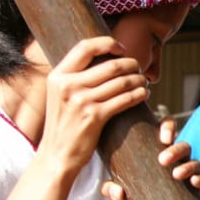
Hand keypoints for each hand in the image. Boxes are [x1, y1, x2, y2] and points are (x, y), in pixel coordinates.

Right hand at [42, 36, 149, 178]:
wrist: (56, 155)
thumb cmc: (63, 124)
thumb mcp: (59, 95)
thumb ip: (74, 77)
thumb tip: (100, 57)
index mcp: (58, 76)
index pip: (85, 47)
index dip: (107, 44)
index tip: (122, 49)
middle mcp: (68, 86)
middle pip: (110, 65)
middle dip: (131, 64)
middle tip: (139, 68)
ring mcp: (81, 101)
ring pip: (121, 82)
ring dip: (138, 80)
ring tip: (143, 81)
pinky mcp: (94, 117)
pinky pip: (124, 99)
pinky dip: (138, 95)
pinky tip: (143, 94)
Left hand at [101, 117, 199, 199]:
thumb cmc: (135, 194)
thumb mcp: (120, 190)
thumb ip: (111, 189)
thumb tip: (117, 192)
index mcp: (158, 149)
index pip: (167, 128)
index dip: (168, 128)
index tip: (163, 138)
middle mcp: (177, 158)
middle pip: (183, 145)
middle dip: (175, 150)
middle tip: (163, 160)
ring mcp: (188, 171)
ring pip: (195, 161)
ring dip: (188, 166)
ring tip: (176, 174)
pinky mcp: (196, 187)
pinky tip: (193, 183)